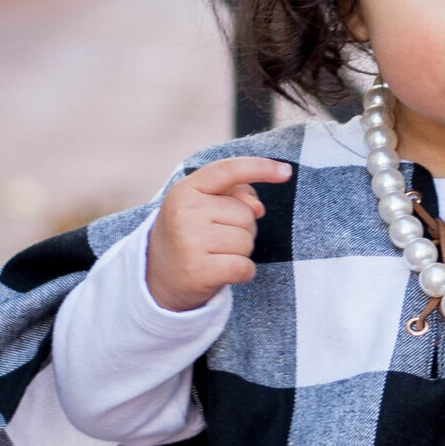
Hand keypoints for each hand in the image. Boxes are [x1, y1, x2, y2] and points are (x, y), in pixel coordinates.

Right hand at [145, 156, 290, 310]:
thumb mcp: (204, 206)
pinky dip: (242, 272)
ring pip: (247, 241)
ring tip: (216, 254)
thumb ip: (235, 195)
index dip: (260, 168)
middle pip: (246, 214)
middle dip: (242, 228)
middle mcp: (185, 211)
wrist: (158, 277)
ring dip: (240, 251)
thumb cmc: (191, 235)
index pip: (229, 170)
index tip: (286, 171)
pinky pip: (245, 267)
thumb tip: (257, 208)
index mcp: (186, 189)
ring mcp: (190, 241)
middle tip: (216, 239)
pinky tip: (222, 272)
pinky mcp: (198, 271)